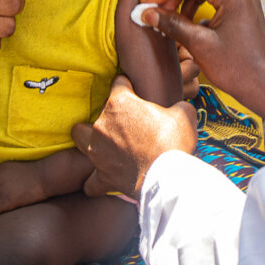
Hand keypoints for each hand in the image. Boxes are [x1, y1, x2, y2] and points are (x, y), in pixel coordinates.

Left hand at [72, 75, 196, 198]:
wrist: (167, 176)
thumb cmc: (173, 140)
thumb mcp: (183, 113)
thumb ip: (175, 106)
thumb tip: (178, 109)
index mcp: (119, 102)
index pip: (119, 83)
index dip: (129, 86)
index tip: (136, 91)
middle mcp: (102, 123)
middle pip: (98, 111)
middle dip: (111, 114)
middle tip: (128, 122)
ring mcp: (97, 150)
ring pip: (80, 137)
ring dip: (91, 138)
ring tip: (105, 143)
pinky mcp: (101, 176)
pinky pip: (91, 181)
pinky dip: (96, 181)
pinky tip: (105, 178)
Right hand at [135, 0, 264, 126]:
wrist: (264, 87)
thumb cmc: (240, 70)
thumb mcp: (199, 45)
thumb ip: (172, 25)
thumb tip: (150, 14)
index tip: (149, 3)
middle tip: (159, 9)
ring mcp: (243, 2)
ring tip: (171, 19)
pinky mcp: (243, 13)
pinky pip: (216, 0)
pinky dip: (199, 7)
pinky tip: (188, 25)